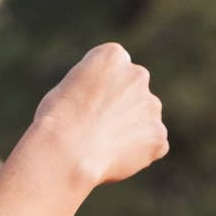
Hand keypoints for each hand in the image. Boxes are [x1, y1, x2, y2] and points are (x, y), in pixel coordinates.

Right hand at [29, 42, 169, 193]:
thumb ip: (95, 89)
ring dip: (131, 129)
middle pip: (133, 91)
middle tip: (96, 129)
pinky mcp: (158, 135)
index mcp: (113, 55)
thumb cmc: (56, 120)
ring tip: (103, 147)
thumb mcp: (69, 88)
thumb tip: (106, 107)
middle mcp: (138, 75)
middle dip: (121, 107)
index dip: (99, 90)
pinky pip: (151, 145)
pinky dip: (138, 153)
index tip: (85, 106)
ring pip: (144, 119)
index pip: (114, 69)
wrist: (66, 152)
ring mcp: (151, 106)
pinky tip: (114, 159)